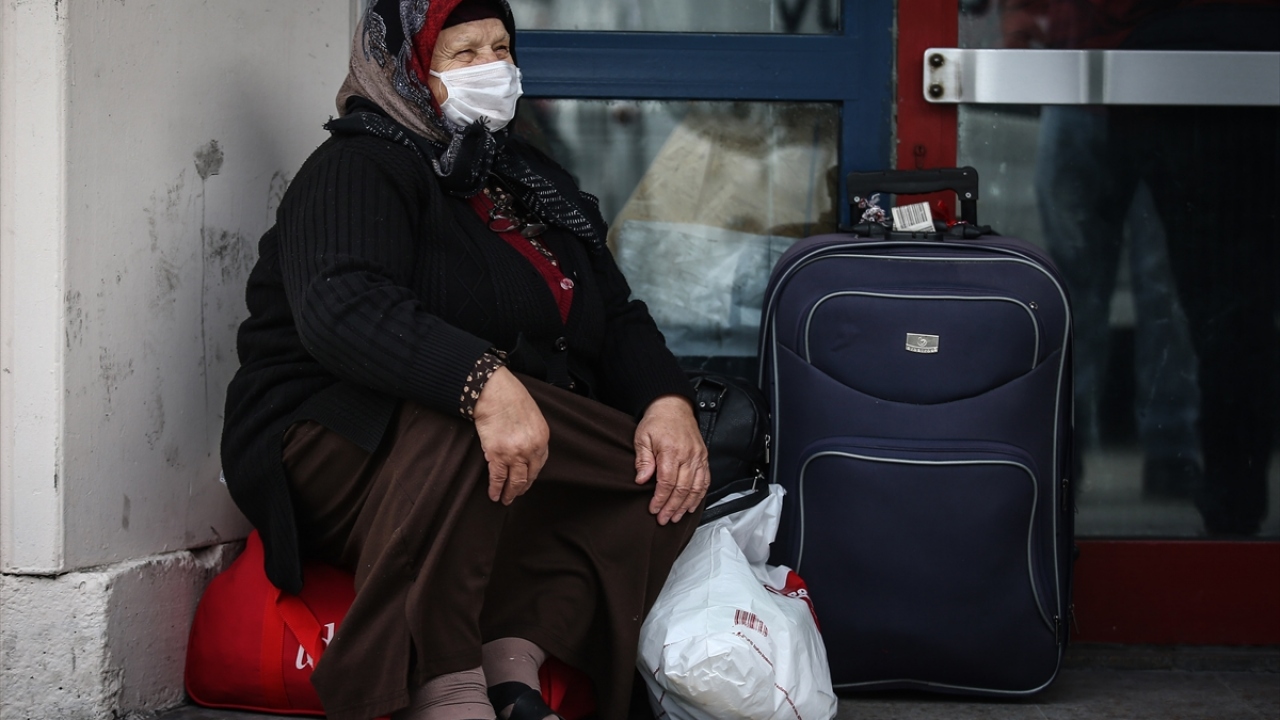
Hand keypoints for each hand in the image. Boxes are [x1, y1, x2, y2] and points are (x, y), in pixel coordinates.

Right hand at [472, 368, 549, 504]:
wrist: (494, 392)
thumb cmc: (512, 398)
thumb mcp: (533, 417)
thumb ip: (533, 435)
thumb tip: (527, 449)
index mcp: (542, 439)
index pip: (540, 464)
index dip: (532, 475)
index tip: (527, 481)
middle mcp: (531, 449)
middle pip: (529, 476)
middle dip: (522, 488)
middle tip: (516, 495)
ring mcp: (515, 454)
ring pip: (515, 481)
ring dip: (510, 493)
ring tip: (506, 499)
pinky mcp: (497, 455)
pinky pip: (498, 478)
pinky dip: (496, 489)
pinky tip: (494, 495)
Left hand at [634, 395, 708, 524]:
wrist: (673, 406)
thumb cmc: (656, 421)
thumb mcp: (642, 437)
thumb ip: (643, 460)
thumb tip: (642, 480)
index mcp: (671, 451)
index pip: (667, 482)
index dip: (660, 499)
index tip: (653, 509)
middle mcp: (688, 455)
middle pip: (682, 489)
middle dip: (672, 507)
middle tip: (663, 519)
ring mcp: (699, 457)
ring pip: (696, 488)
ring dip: (685, 505)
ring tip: (676, 517)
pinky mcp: (704, 457)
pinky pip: (705, 480)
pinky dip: (699, 495)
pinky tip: (691, 505)